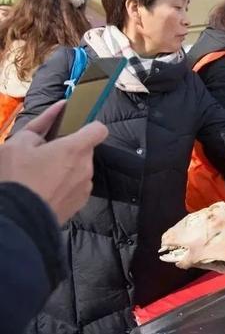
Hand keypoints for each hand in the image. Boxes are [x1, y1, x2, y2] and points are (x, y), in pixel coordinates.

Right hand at [0, 101, 108, 223]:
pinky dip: (66, 185)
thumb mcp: (17, 144)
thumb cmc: (17, 178)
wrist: (18, 218)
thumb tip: (54, 116)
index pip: (98, 129)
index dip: (89, 126)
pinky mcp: (80, 203)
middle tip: (44, 155)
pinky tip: (46, 189)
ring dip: (67, 168)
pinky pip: (77, 186)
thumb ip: (39, 127)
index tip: (76, 129)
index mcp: (75, 149)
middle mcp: (86, 166)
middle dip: (68, 150)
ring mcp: (85, 186)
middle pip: (85, 150)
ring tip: (41, 175)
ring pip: (80, 169)